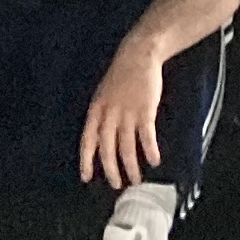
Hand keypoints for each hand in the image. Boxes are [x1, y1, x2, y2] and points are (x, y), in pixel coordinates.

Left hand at [77, 35, 167, 189]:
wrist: (138, 55)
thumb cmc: (121, 75)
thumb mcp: (104, 94)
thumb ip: (102, 115)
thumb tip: (102, 139)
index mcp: (96, 109)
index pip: (88, 140)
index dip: (86, 160)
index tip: (86, 176)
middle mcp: (109, 114)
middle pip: (107, 148)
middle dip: (111, 169)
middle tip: (116, 184)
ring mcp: (127, 113)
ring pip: (126, 147)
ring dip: (131, 166)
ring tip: (135, 179)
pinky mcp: (145, 111)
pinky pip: (146, 137)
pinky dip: (150, 150)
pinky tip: (154, 160)